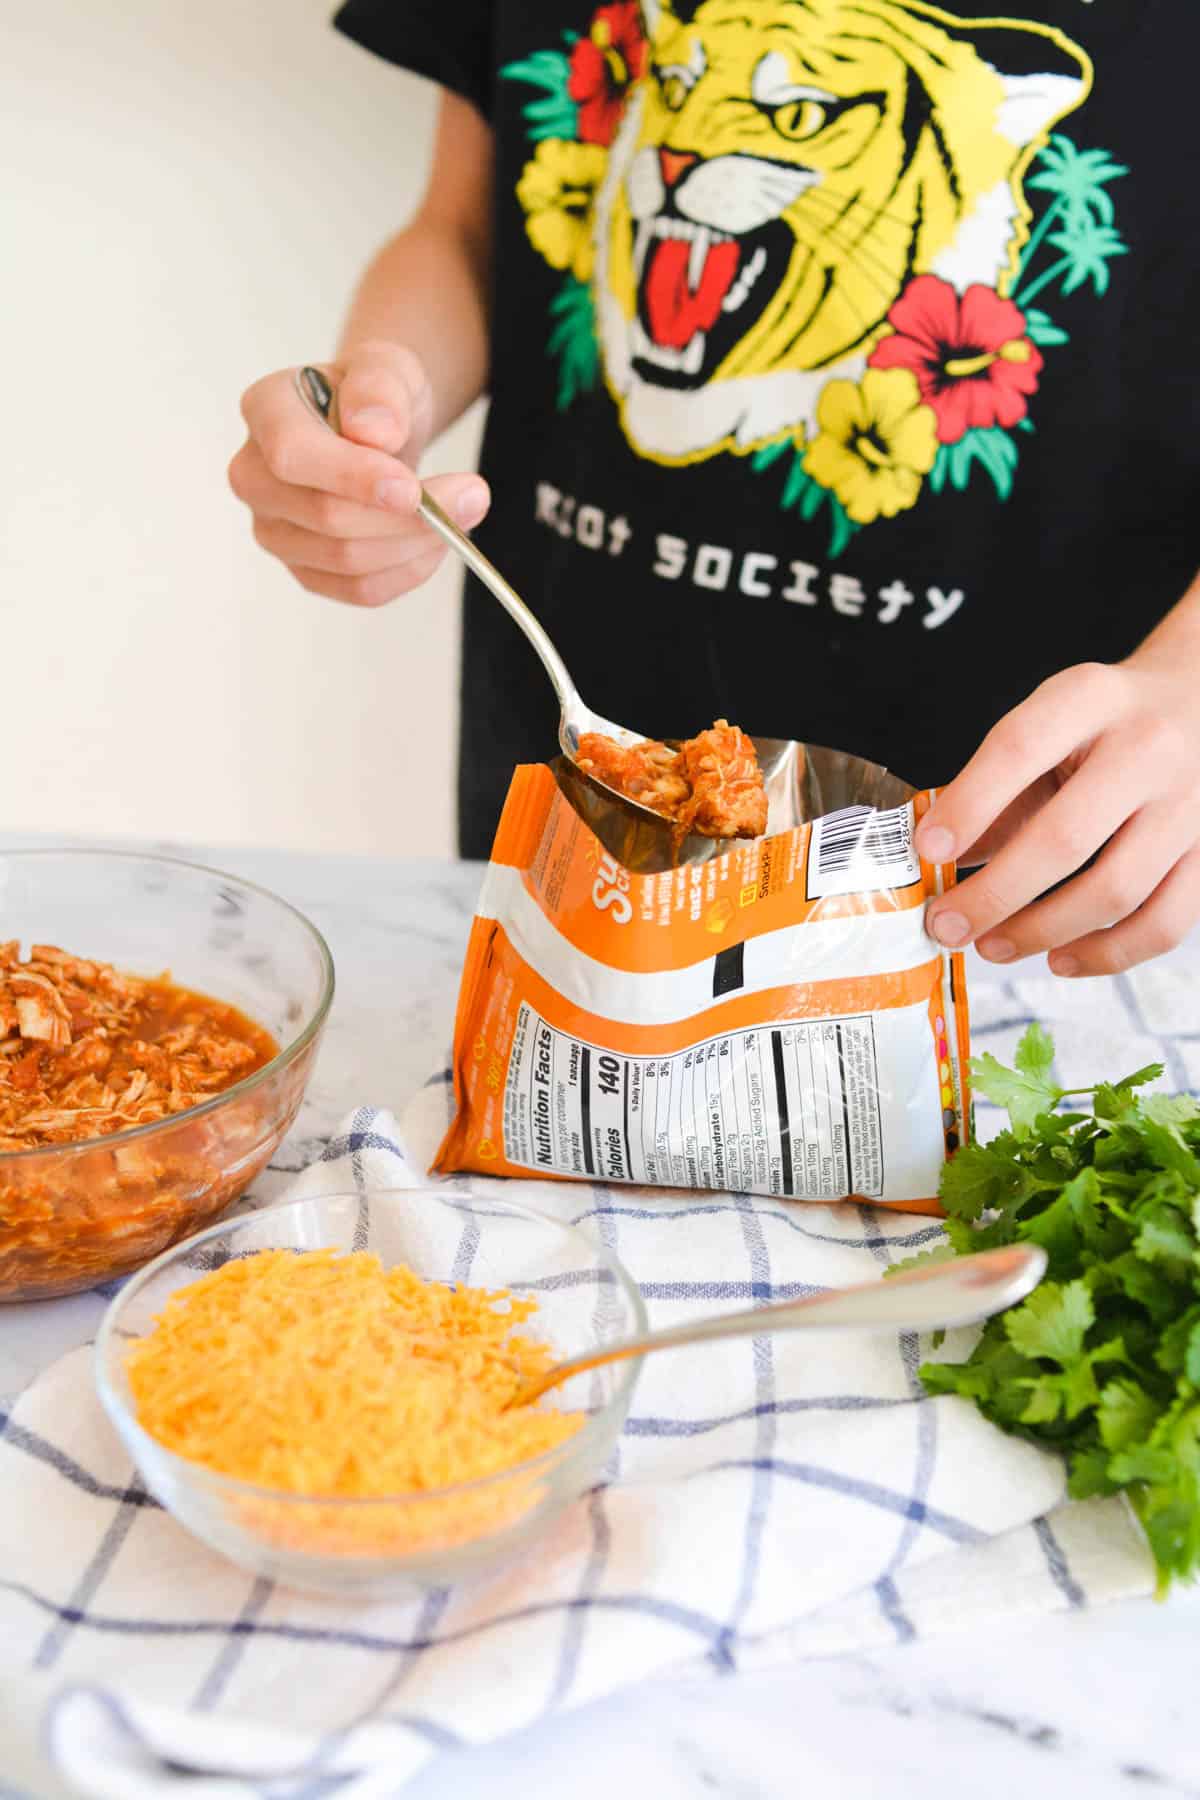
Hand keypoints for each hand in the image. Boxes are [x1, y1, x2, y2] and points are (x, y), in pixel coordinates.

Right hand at [228, 339, 489, 605]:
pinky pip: (360, 589)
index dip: (353, 479)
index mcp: (266, 411)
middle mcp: (254, 475)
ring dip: (417, 544)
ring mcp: (274, 528)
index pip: (293, 456)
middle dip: (408, 516)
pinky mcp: (305, 568)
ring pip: (347, 560)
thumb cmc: (376, 397)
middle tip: (473, 495)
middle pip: (326, 517)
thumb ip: (379, 388)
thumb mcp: (387, 368)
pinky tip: (434, 541)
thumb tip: (373, 431)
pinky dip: (409, 570)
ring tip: (462, 512)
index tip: (412, 489)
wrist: (377, 431)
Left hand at [915, 657, 1199, 976]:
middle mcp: (1148, 749)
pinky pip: (1163, 923)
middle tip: (945, 925)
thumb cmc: (1103, 726)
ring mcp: (1187, 806)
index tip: (926, 850)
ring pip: (1115, 891)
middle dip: (994, 894)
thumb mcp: (1046, 724)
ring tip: (991, 947)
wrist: (1197, 702)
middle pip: (1065, 837)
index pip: (1021, 748)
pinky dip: (1106, 954)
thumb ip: (991, 788)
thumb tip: (935, 860)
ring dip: (1041, 932)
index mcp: (1092, 698)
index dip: (969, 805)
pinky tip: (1059, 958)